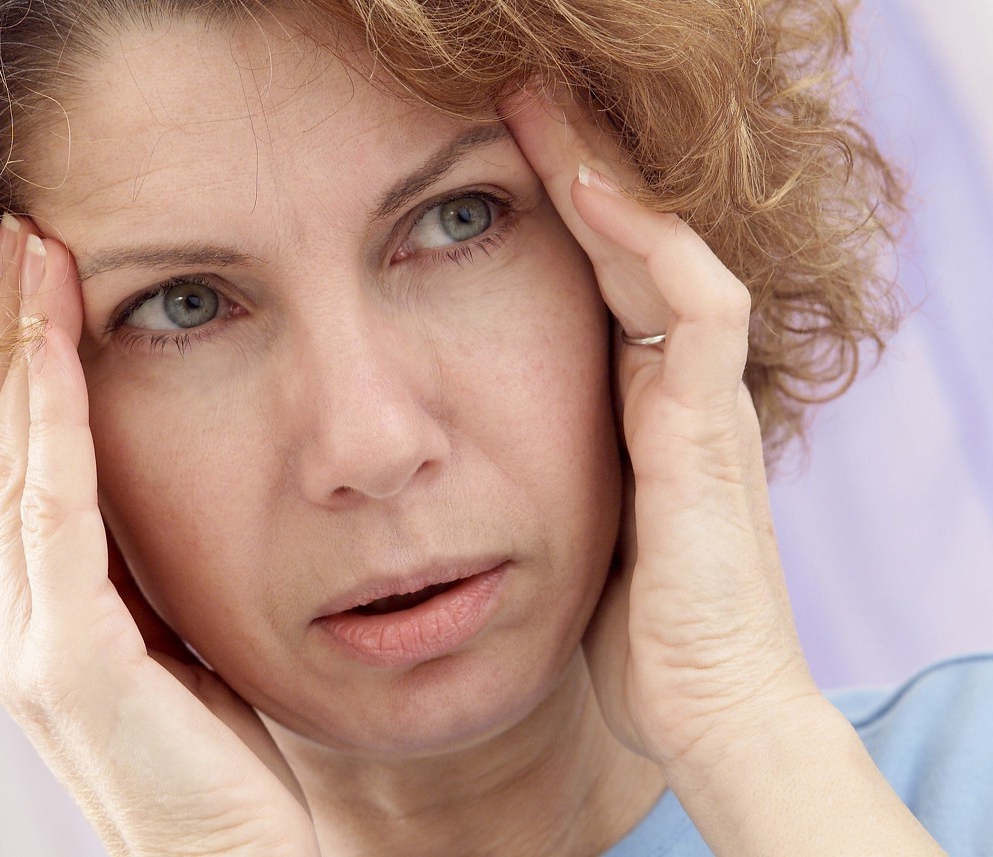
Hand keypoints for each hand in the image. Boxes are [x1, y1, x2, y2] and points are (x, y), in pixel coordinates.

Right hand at [0, 215, 318, 856]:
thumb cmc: (224, 761)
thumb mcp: (177, 645)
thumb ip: (141, 577)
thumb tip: (147, 489)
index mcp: (42, 620)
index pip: (11, 468)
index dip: (13, 369)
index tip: (36, 275)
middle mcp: (15, 628)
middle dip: (5, 337)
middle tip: (20, 234)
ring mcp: (30, 648)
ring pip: (10, 465)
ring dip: (20, 353)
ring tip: (31, 255)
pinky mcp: (69, 666)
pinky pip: (55, 514)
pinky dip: (54, 420)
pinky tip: (60, 345)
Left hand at [502, 91, 821, 771]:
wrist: (706, 709)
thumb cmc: (634, 631)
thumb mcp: (568, 527)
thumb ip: (540, 471)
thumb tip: (452, 461)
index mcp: (636, 403)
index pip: (601, 274)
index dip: (554, 207)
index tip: (487, 151)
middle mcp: (675, 384)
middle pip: (633, 241)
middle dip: (577, 160)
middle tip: (515, 92)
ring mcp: (701, 399)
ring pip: (666, 249)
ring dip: (605, 173)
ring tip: (541, 105)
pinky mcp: (711, 428)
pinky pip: (696, 306)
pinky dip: (647, 242)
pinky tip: (585, 192)